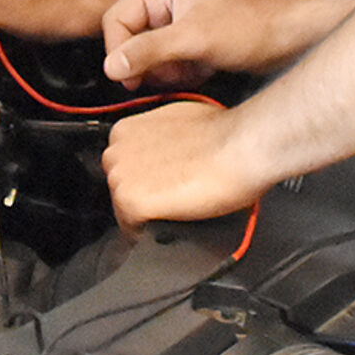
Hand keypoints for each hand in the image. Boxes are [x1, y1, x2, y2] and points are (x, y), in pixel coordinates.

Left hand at [102, 101, 264, 228]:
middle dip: (143, 195)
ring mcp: (120, 177)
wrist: (238, 147)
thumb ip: (158, 136)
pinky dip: (150, 233)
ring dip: (147, 216)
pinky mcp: (130, 202)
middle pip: (121, 188)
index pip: (123, 167)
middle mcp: (116, 150)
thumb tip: (165, 150)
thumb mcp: (178, 120)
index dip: (143, 179)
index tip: (160, 184)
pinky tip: (173, 221)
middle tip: (172, 197)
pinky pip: (132, 231)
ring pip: (125, 211)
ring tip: (177, 209)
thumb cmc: (221, 132)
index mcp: (125, 129)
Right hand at [103, 0, 293, 88]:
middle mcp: (164, 0)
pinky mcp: (187, 38)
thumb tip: (113, 65)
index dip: (120, 51)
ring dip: (167, 70)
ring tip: (191, 66)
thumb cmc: (250, 24)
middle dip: (149, 62)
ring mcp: (176, 20)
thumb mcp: (193, 38)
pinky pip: (166, 63)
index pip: (115, 20)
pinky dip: (180, 72)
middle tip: (170, 69)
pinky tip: (201, 67)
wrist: (284, 35)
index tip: (131, 74)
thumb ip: (149, 51)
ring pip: (147, 56)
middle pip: (129, 40)